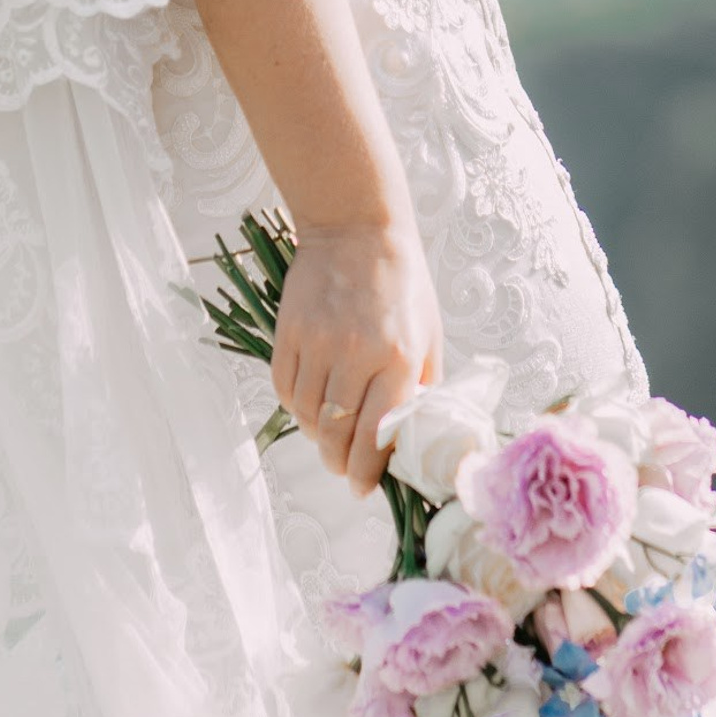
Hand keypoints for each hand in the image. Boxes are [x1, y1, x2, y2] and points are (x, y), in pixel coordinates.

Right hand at [271, 217, 443, 494]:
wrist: (356, 228)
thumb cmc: (402, 282)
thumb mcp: (430, 332)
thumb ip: (424, 384)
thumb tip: (412, 433)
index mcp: (398, 358)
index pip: (376, 436)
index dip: (366, 472)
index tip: (363, 488)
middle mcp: (356, 354)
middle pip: (337, 434)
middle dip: (340, 462)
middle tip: (345, 469)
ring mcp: (318, 343)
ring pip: (308, 416)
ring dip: (318, 437)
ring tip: (328, 437)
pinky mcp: (289, 332)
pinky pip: (285, 389)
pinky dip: (296, 407)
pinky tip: (310, 406)